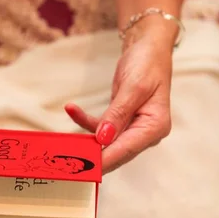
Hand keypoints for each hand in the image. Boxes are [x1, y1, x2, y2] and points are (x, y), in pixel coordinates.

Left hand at [66, 26, 172, 172]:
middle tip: (66, 163)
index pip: (126, 149)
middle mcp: (146, 132)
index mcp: (155, 127)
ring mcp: (133, 128)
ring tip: (63, 143)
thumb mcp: (133, 87)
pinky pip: (100, 127)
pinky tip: (71, 109)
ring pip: (105, 142)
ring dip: (85, 140)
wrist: (148, 48)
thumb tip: (103, 139)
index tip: (84, 169)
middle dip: (92, 156)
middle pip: (115, 151)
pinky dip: (85, 120)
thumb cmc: (147, 64)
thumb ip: (118, 114)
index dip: (104, 160)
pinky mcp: (121, 121)